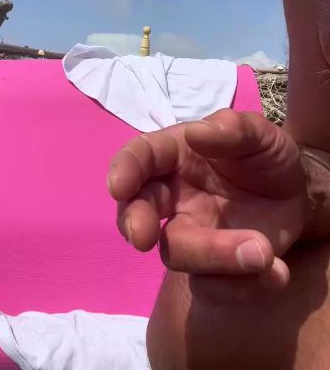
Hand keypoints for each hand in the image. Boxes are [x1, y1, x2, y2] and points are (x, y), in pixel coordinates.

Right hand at [107, 109, 307, 288]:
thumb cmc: (266, 157)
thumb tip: (196, 132)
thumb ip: (234, 129)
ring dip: (214, 256)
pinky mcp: (211, 271)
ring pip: (177, 253)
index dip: (125, 169)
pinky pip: (212, 288)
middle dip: (134, 222)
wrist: (297, 196)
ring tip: (262, 252)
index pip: (141, 157)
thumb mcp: (262, 135)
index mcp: (176, 156)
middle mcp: (173, 197)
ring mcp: (190, 235)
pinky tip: (277, 271)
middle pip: (137, 212)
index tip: (119, 186)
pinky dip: (243, 286)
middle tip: (140, 237)